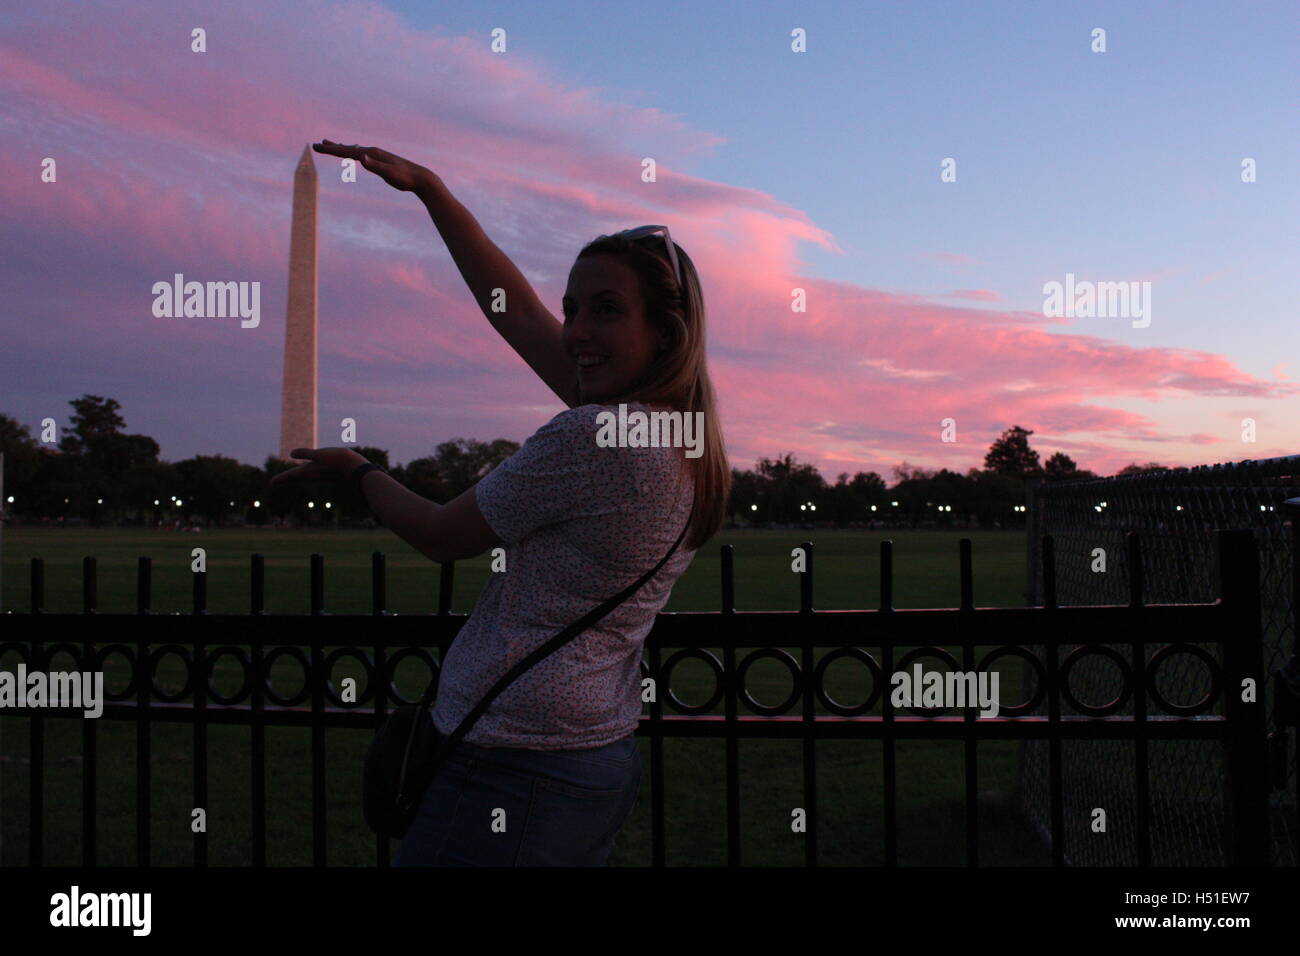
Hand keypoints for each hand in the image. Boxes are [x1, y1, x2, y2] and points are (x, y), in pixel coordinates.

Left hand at [270, 447, 368, 485]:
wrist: (357, 469)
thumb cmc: (339, 460)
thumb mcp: (321, 454)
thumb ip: (305, 453)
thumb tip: (291, 454)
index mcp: (309, 471)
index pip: (291, 475)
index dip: (281, 478)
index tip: (271, 483)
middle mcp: (314, 475)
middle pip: (296, 478)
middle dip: (286, 480)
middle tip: (275, 483)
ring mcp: (322, 475)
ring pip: (304, 477)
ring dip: (295, 478)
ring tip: (289, 478)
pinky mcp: (328, 473)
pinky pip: (312, 475)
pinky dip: (306, 475)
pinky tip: (309, 473)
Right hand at [312, 139, 433, 192]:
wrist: (420, 178)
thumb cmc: (405, 178)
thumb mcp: (390, 174)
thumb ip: (375, 166)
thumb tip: (362, 158)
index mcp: (372, 154)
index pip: (347, 152)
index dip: (331, 150)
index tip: (317, 147)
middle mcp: (373, 152)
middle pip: (347, 148)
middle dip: (331, 148)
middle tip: (316, 145)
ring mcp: (376, 155)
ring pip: (353, 150)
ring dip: (340, 147)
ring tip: (328, 144)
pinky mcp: (380, 161)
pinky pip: (361, 154)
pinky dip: (352, 152)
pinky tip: (352, 153)